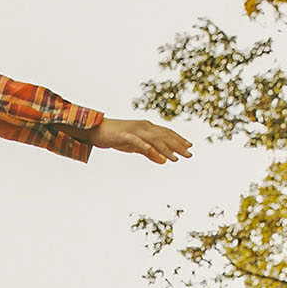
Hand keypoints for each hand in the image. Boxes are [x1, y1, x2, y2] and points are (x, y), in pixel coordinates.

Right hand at [75, 118, 192, 163]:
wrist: (96, 130)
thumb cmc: (116, 137)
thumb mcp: (135, 146)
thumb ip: (149, 152)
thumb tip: (164, 160)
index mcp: (147, 127)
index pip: (166, 132)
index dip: (178, 139)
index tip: (190, 146)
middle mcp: (144, 126)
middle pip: (164, 136)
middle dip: (178, 145)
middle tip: (189, 154)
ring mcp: (135, 130)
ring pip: (155, 139)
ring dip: (167, 149)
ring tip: (176, 158)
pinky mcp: (125, 135)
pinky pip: (139, 142)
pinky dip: (149, 148)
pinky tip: (157, 155)